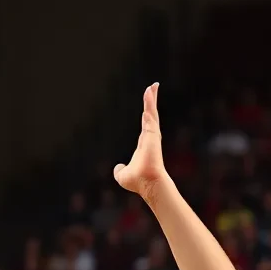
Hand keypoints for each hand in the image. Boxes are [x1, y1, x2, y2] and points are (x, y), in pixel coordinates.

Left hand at [113, 83, 167, 201]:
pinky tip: (149, 92)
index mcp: (144, 145)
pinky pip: (151, 114)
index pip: (145, 126)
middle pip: (150, 115)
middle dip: (151, 101)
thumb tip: (117, 168)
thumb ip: (119, 171)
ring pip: (152, 112)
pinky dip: (150, 103)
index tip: (147, 108)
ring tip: (152, 85)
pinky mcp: (153, 133)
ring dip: (151, 98)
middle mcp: (150, 138)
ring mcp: (152, 135)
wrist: (147, 184)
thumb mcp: (122, 176)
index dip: (146, 115)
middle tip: (153, 88)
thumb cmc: (138, 181)